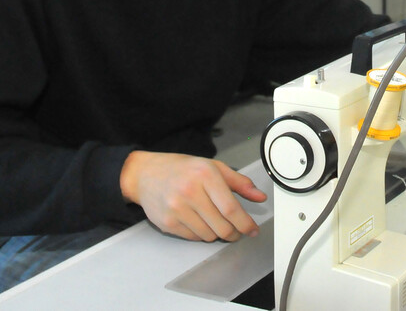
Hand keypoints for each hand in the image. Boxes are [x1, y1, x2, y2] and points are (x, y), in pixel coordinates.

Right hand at [120, 151, 266, 241]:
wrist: (145, 174)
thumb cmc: (182, 169)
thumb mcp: (213, 167)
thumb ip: (239, 182)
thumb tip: (260, 197)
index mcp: (205, 175)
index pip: (231, 208)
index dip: (245, 224)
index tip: (253, 230)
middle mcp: (190, 192)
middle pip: (222, 226)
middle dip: (234, 233)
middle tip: (237, 231)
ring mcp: (176, 209)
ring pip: (209, 236)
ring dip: (218, 234)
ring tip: (216, 223)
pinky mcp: (167, 223)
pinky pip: (194, 238)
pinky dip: (202, 235)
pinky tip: (200, 222)